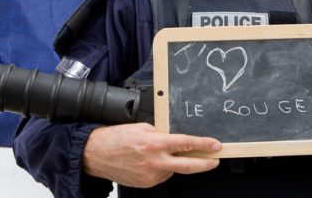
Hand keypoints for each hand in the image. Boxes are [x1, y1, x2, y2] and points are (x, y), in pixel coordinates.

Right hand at [82, 122, 221, 187]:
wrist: (96, 154)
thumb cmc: (115, 138)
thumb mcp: (141, 128)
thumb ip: (160, 133)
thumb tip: (175, 138)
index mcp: (154, 144)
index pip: (186, 144)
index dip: (203, 145)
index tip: (215, 145)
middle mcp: (155, 162)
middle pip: (188, 166)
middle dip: (205, 164)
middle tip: (215, 161)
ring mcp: (151, 175)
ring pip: (173, 169)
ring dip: (174, 162)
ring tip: (160, 153)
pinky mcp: (146, 184)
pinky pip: (162, 175)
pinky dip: (162, 168)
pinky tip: (151, 161)